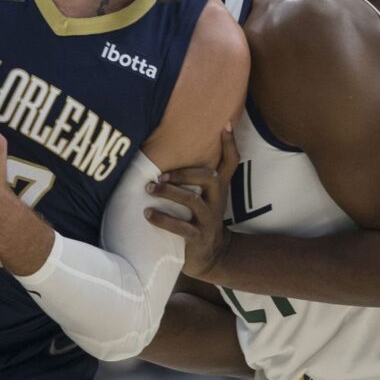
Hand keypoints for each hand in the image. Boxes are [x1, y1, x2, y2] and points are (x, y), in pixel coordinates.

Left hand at [145, 126, 239, 281]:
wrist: (211, 255)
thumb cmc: (201, 218)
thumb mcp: (205, 196)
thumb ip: (197, 177)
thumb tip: (178, 152)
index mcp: (218, 189)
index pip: (231, 163)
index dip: (230, 144)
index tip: (226, 124)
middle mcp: (217, 202)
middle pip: (210, 178)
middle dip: (185, 172)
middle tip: (160, 172)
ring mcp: (209, 221)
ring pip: (192, 202)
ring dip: (169, 193)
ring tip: (149, 188)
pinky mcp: (198, 239)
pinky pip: (181, 228)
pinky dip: (162, 219)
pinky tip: (148, 214)